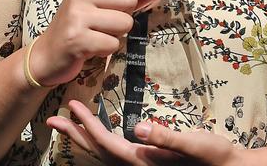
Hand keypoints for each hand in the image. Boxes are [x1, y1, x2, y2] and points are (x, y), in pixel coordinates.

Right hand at [29, 0, 180, 86]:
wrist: (47, 54)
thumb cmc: (79, 26)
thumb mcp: (100, 5)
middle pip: (130, 1)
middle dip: (126, 16)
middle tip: (105, 24)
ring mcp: (77, 15)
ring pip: (125, 23)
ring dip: (116, 34)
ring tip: (97, 35)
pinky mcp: (77, 38)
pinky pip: (113, 44)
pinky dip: (106, 49)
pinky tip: (91, 47)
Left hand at [48, 99, 244, 164]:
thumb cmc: (213, 156)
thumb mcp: (193, 144)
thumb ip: (166, 137)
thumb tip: (139, 128)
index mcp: (143, 161)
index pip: (106, 143)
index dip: (87, 126)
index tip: (72, 107)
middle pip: (97, 151)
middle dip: (74, 134)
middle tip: (53, 118)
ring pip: (102, 154)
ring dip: (83, 138)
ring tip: (68, 123)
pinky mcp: (147, 162)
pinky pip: (113, 153)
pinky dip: (99, 141)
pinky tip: (98, 133)